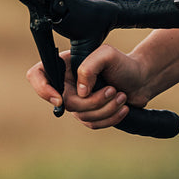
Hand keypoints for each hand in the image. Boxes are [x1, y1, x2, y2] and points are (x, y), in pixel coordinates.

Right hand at [25, 44, 150, 129]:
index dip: (42, 89)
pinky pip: (91, 123)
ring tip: (122, 96)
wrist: (141, 79)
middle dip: (93, 101)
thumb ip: (88, 67)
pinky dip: (109, 118)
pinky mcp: (88, 113)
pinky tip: (123, 108)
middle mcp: (66, 84)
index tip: (60, 97)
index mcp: (64, 65)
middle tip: (113, 90)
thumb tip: (80, 92)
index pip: (36, 75)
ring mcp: (76, 100)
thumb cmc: (123, 63)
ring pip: (81, 115)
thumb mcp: (107, 54)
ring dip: (106, 108)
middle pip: (66, 102)